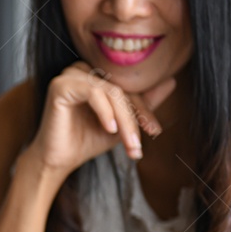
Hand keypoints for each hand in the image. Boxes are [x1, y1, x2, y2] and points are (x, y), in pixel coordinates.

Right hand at [20, 63, 175, 181]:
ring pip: (111, 91)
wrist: (59, 160)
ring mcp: (70, 75)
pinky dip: (105, 112)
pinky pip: (93, 92)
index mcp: (96, 75)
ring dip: (124, 119)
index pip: (128, 86)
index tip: (155, 130)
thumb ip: (143, 104)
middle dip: (136, 116)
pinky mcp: (60, 85)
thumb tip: (172, 81)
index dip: (144, 108)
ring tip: (129, 142)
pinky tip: (110, 130)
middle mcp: (82, 70)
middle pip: (121, 88)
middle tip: (142, 140)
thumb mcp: (122, 123)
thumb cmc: (86, 140)